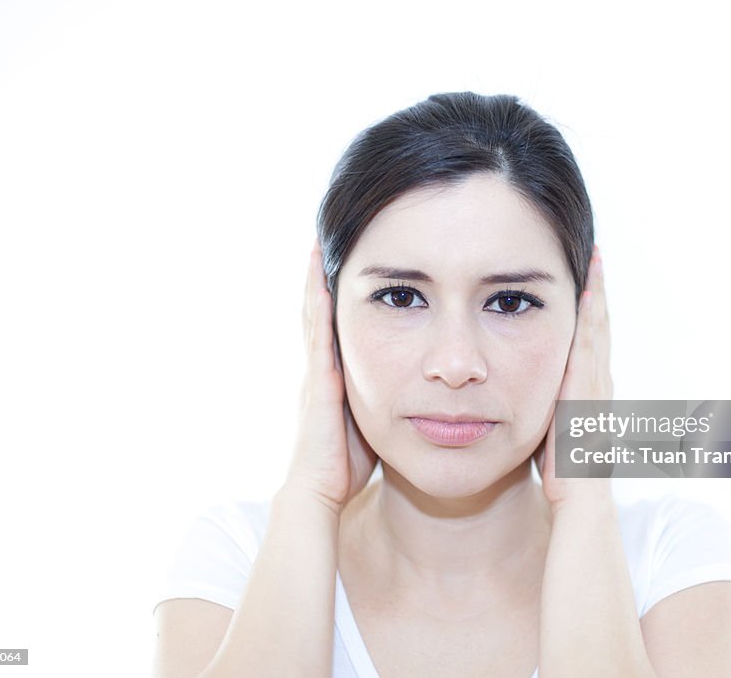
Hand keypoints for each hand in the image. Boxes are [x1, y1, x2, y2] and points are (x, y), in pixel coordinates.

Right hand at [285, 239, 378, 514]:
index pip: (332, 325)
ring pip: (314, 317)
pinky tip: (323, 284)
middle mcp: (320, 368)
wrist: (319, 492)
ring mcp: (316, 373)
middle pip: (317, 312)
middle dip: (319, 277)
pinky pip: (320, 339)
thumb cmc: (348, 464)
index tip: (339, 263)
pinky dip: (318, 309)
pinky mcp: (320, 384)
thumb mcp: (372, 420)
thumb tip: (416, 386)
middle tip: (322, 238)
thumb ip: (385, 398)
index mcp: (333, 376)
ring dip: (315, 281)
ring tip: (317, 246)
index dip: (332, 295)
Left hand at [534, 245, 613, 508]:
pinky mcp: (588, 395)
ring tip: (594, 261)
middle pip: (598, 327)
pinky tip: (585, 294)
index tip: (584, 277)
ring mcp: (597, 388)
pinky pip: (589, 348)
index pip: (589, 341)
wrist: (581, 507)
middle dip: (597, 291)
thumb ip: (549, 411)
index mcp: (588, 392)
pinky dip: (590, 319)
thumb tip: (526, 395)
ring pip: (598, 330)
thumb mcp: (552, 435)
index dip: (589, 309)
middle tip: (595, 254)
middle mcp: (597, 384)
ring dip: (597, 295)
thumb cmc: (562, 479)